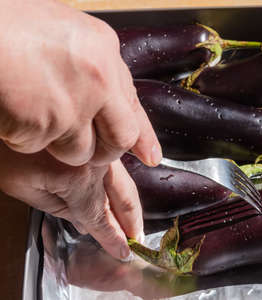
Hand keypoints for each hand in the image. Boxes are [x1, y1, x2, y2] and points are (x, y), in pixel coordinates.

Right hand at [0, 0, 160, 166]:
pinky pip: (40, 147)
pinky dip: (25, 138)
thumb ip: (91, 65)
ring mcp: (74, 104)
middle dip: (107, 152)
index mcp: (104, 49)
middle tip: (94, 153)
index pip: (134, 104)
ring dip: (60, 146)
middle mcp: (99, 78)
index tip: (150, 156)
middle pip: (121, 138)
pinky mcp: (44, 125)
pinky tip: (13, 113)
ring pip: (81, 151)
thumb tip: (109, 95)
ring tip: (35, 116)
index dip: (143, 136)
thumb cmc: (7, 25)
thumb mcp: (64, 33)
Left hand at [0, 142, 142, 259]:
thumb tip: (81, 220)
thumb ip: (55, 207)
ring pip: (126, 180)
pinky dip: (126, 181)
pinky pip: (119, 164)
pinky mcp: (100, 137)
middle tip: (139, 238)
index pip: (99, 217)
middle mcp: (98, 163)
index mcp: (78, 180)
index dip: (113, 238)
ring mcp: (102, 148)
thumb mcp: (20, 185)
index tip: (122, 251)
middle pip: (123, 198)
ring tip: (136, 221)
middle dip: (132, 221)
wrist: (12, 105)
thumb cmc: (6, 145)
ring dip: (131, 203)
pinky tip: (124, 190)